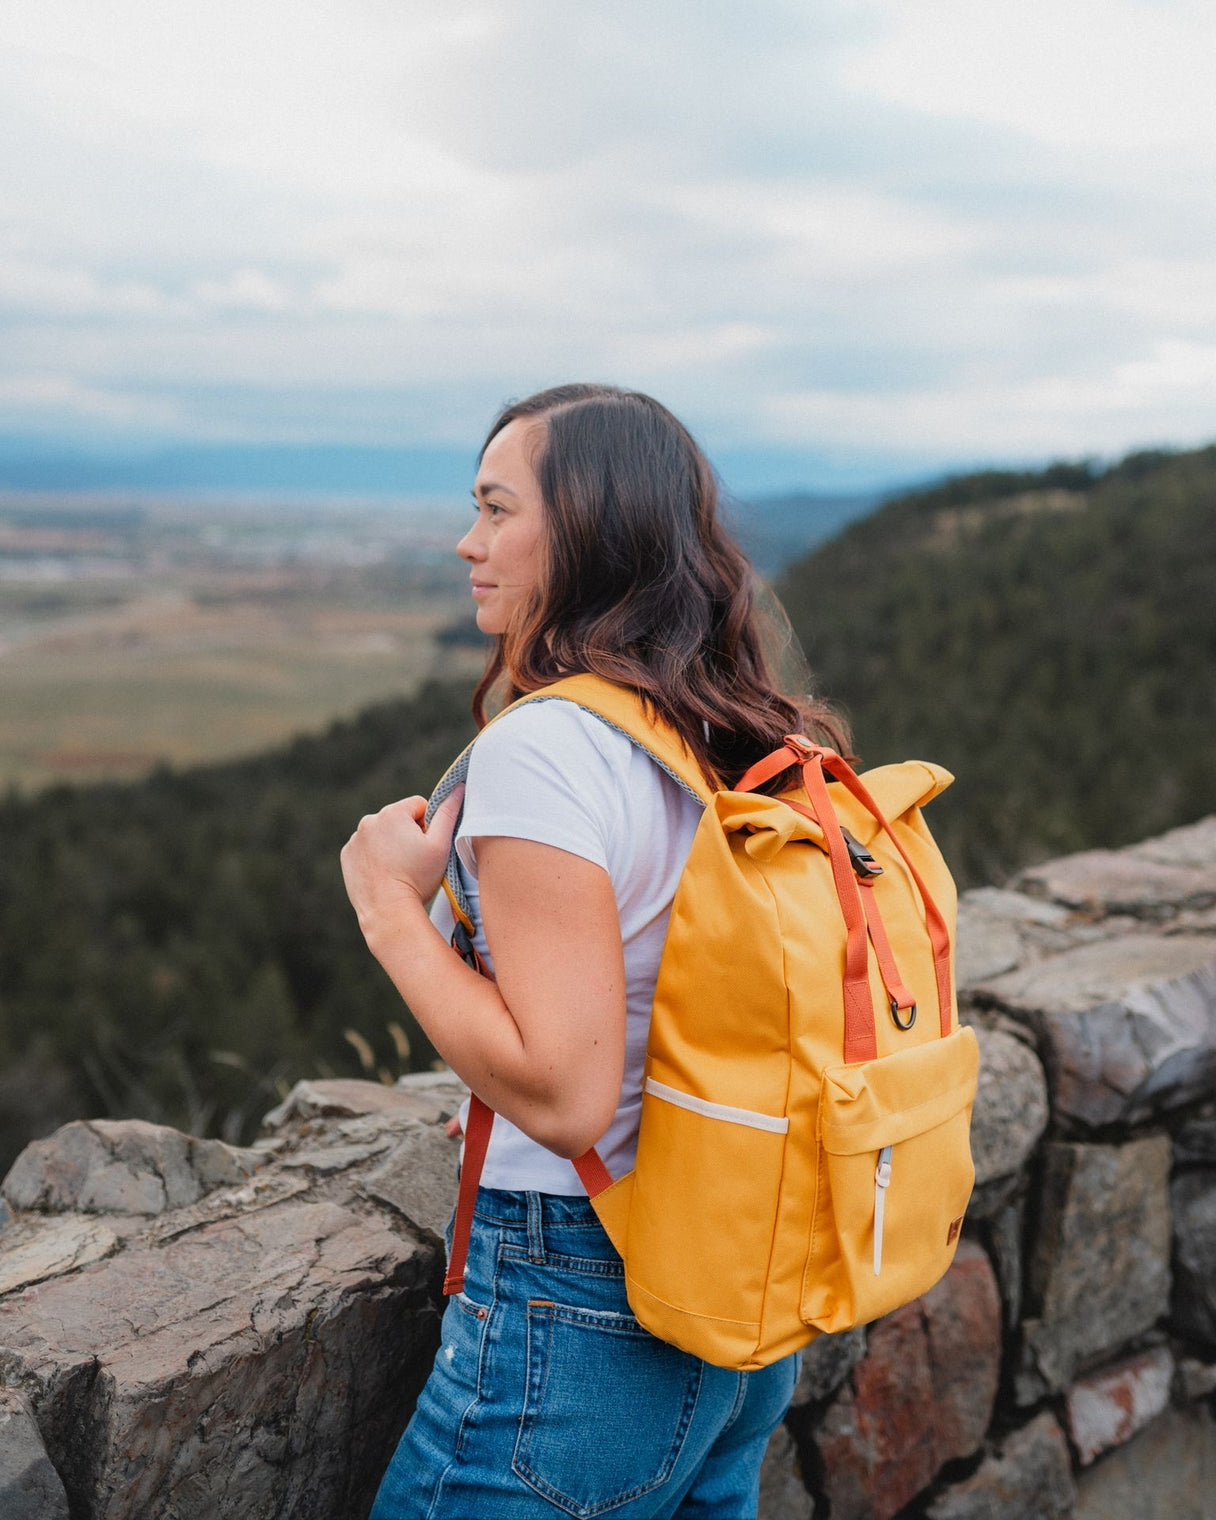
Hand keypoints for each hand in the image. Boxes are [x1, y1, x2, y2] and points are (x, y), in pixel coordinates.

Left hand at [340, 787, 463, 937]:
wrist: (387, 911)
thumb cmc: (417, 878)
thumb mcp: (441, 844)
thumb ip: (448, 812)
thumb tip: (459, 787)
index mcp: (393, 813)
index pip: (419, 806)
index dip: (428, 826)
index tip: (426, 847)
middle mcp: (369, 820)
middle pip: (399, 819)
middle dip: (408, 834)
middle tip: (414, 861)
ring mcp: (355, 839)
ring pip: (382, 834)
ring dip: (391, 844)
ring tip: (399, 869)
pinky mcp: (348, 855)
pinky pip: (366, 848)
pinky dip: (375, 857)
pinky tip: (384, 873)